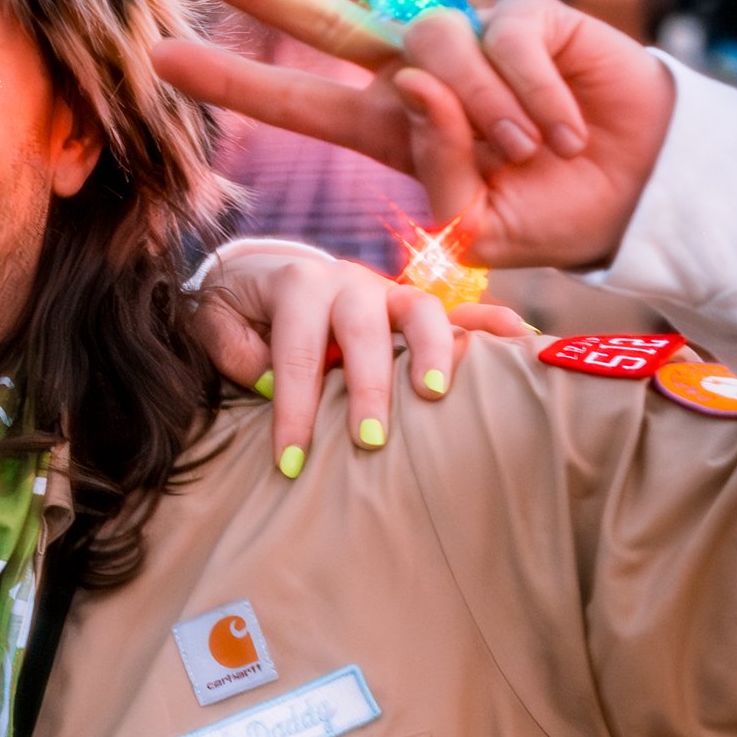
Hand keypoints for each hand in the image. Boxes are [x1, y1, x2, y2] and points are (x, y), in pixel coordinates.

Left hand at [160, 0, 676, 271]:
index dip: (235, 83)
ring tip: (524, 151)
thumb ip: (437, 173)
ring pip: (428, 44)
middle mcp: (416, 76)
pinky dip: (530, 95)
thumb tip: (409, 85)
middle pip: (324, 18)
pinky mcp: (528, 14)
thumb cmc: (555, 211)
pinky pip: (502, 40)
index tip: (162, 58)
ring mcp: (470, 39)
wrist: (643, 193)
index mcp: (389, 129)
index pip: (297, 101)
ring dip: (476, 108)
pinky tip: (561, 128)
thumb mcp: (480, 226)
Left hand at [192, 241, 527, 472]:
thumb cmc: (240, 313)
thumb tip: (274, 382)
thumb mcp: (215, 323)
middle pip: (364, 328)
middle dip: (369, 387)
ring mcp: (387, 291)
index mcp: (297, 284)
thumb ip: (234, 349)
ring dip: (434, 352)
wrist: (261, 274)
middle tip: (370, 442)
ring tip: (435, 397)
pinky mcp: (413, 307)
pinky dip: (492, 323)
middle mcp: (347, 280)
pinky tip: (521, 340)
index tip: (290, 462)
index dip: (293, 407)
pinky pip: (463, 309)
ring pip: (421, 311)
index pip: (296, 351)